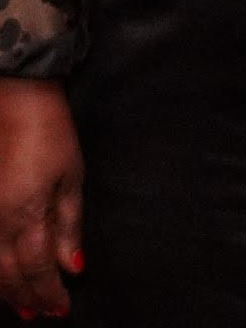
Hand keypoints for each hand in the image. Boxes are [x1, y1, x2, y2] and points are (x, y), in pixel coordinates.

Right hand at [0, 78, 82, 318]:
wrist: (16, 105)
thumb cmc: (51, 137)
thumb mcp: (72, 178)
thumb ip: (69, 226)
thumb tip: (74, 267)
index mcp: (26, 215)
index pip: (38, 268)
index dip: (50, 292)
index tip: (63, 309)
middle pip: (9, 274)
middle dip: (27, 297)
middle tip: (43, 314)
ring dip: (5, 289)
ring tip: (22, 305)